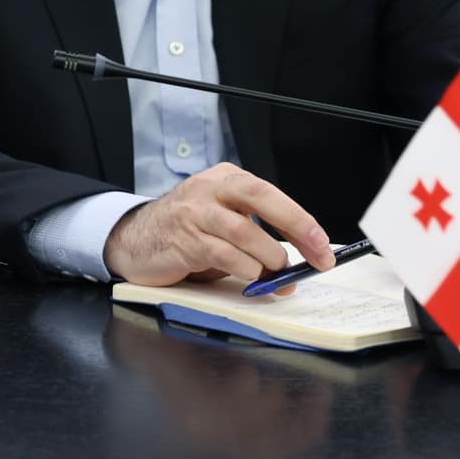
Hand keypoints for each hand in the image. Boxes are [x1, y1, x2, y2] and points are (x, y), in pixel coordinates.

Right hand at [102, 163, 334, 285]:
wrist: (136, 239)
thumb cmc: (188, 231)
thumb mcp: (224, 221)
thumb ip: (258, 236)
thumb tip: (299, 265)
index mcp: (225, 179)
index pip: (270, 193)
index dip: (300, 219)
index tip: (323, 246)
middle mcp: (208, 189)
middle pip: (260, 198)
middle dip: (296, 227)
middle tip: (317, 258)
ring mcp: (193, 213)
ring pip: (244, 232)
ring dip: (269, 260)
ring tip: (275, 275)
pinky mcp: (183, 240)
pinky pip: (224, 255)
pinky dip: (246, 271)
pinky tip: (251, 278)